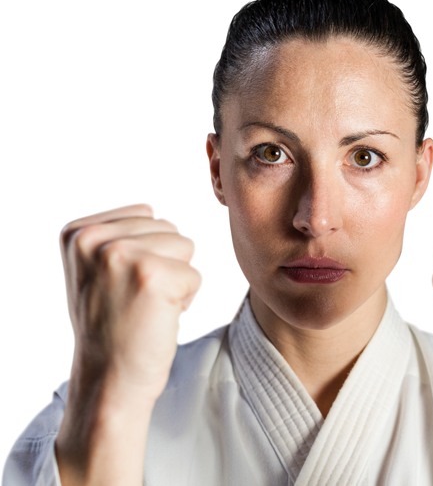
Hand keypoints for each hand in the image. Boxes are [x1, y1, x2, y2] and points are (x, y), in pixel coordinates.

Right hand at [58, 200, 204, 401]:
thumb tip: (154, 210)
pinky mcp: (151, 275)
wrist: (108, 379)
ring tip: (147, 306)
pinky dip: (186, 299)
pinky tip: (157, 317)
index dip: (148, 250)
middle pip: (169, 227)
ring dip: (176, 279)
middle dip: (165, 263)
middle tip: (137, 299)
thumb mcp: (97, 269)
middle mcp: (94, 238)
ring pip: (186, 247)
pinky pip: (196, 274)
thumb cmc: (113, 324)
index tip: (124, 283)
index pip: (146, 211)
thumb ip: (119, 234)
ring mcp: (121, 254)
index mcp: (77, 231)